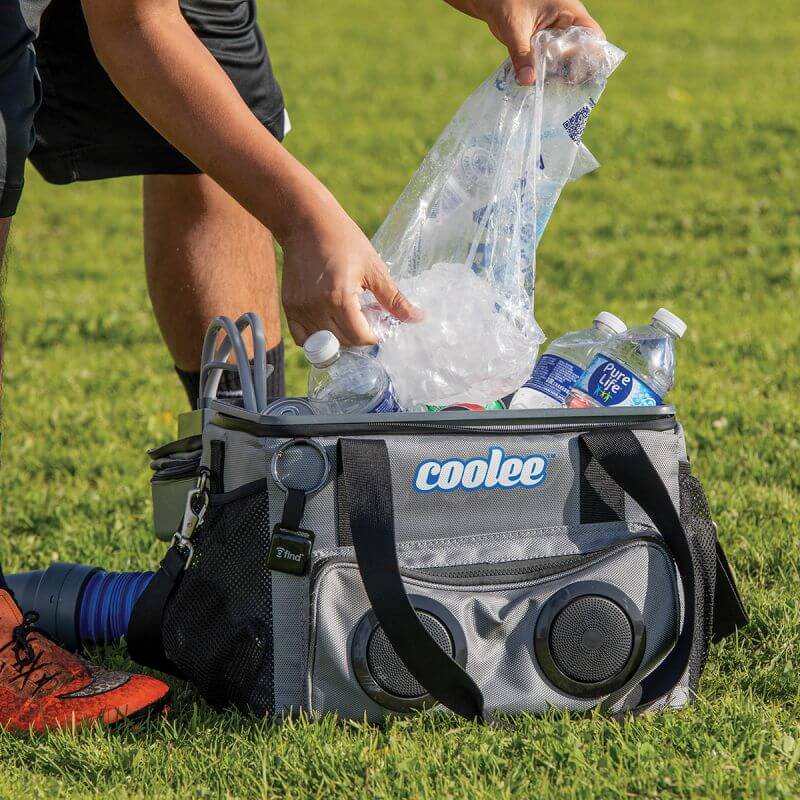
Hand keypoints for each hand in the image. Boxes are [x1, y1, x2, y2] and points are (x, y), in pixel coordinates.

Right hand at [281, 197, 420, 345]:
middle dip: (359, 336)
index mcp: (339, 298)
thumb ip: (394, 299)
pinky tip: (330, 322)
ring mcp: (300, 309)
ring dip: (340, 338)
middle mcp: (317, 308)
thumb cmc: (344, 240)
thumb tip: (418, 318)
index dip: (374, 336)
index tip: (379, 324)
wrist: (307, 223)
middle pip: (342, 342)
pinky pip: (303, 338)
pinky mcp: (289, 306)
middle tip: (366, 318)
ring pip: (324, 343)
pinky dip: (318, 338)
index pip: (359, 337)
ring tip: (349, 317)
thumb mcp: (374, 268)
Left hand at [445, 0, 602, 84]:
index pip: (593, 34)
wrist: (491, 2)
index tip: (579, 73)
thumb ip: (521, 54)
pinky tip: (542, 84)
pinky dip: (548, 71)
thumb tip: (528, 81)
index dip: (592, 55)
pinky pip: (552, 60)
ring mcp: (557, 34)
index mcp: (569, 12)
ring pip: (567, 57)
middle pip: (583, 50)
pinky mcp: (545, 43)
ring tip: (553, 87)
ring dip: (561, 73)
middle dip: (575, 69)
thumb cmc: (506, 3)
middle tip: (564, 85)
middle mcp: (567, 23)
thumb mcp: (515, 29)